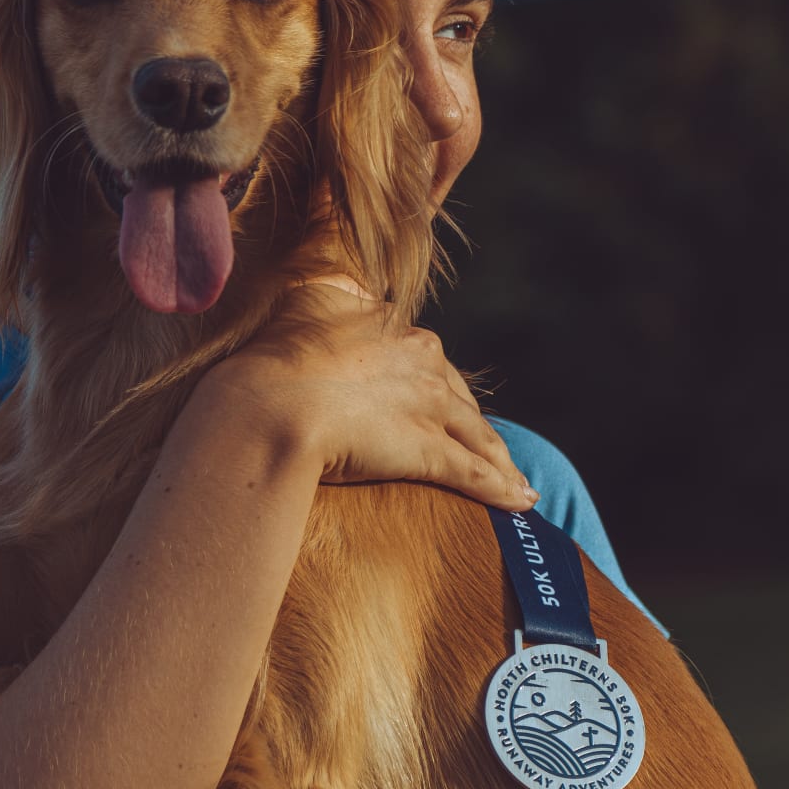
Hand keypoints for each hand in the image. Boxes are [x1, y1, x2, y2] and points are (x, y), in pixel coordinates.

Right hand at [195, 283, 537, 510]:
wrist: (268, 402)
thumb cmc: (272, 358)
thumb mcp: (305, 304)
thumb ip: (330, 296)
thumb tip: (339, 287)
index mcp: (392, 327)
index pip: (428, 362)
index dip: (436, 387)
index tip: (441, 405)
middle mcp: (421, 360)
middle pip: (459, 398)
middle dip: (472, 425)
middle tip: (487, 449)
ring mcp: (428, 405)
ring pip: (477, 435)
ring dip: (501, 461)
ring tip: (517, 483)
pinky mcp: (428, 448)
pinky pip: (474, 471)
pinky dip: (502, 488)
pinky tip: (520, 502)